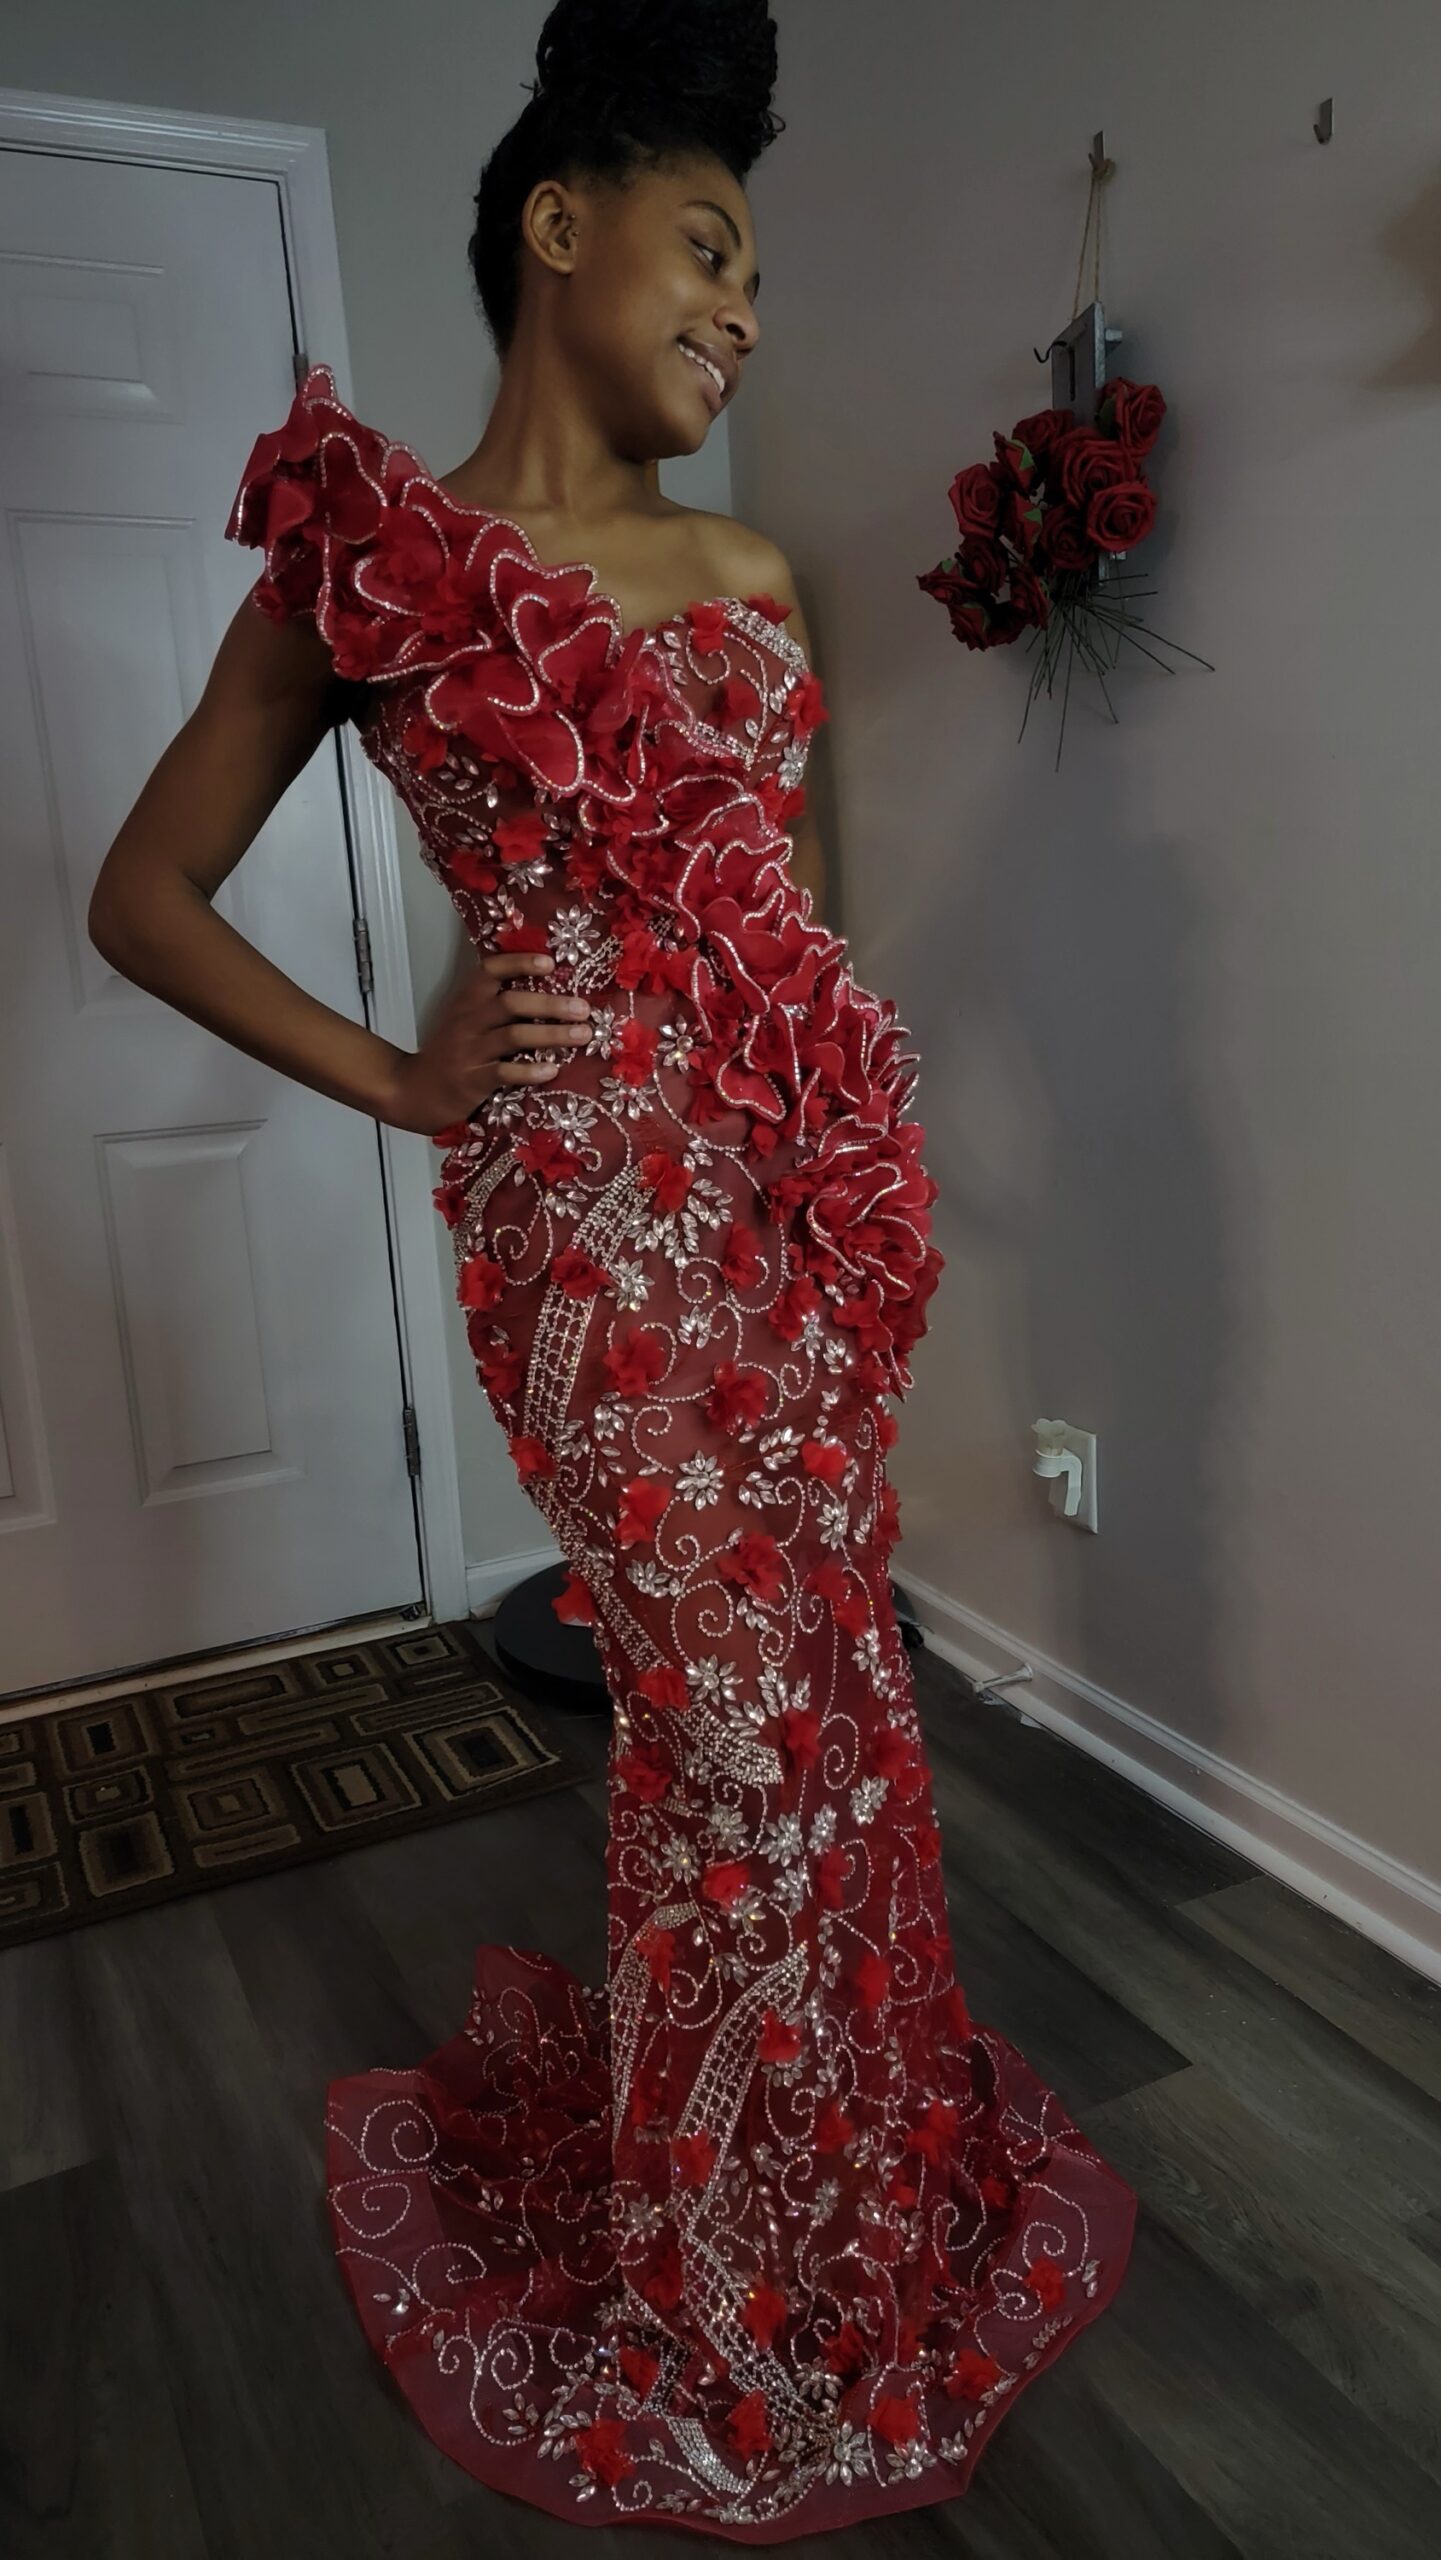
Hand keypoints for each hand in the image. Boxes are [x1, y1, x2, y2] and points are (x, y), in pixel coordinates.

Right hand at [382, 951, 591, 1135]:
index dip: (520, 963)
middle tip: (583, 1008)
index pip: (491, 970)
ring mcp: (470, 1050)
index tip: (550, 963)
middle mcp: (468, 1021)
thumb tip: (547, 990)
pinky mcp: (473, 1080)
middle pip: (511, 1002)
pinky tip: (552, 1070)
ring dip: (552, 1034)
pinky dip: (530, 1070)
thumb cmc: (449, 1052)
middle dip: (551, 1003)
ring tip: (582, 1034)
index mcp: (467, 1000)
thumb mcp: (464, 1019)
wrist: (414, 1090)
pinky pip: (505, 1073)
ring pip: (514, 1036)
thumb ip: (493, 1004)